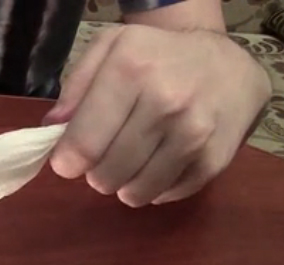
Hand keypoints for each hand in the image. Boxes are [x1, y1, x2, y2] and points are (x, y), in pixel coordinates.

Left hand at [44, 25, 271, 206]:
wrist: (230, 67)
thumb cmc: (158, 58)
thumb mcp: (110, 49)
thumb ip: (75, 86)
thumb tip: (53, 129)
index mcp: (132, 70)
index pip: (84, 142)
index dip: (67, 161)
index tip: (67, 161)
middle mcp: (166, 102)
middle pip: (106, 174)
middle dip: (95, 172)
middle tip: (104, 154)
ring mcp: (194, 134)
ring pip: (134, 193)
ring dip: (122, 184)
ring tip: (128, 160)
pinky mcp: (213, 161)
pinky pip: (163, 196)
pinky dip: (151, 188)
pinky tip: (155, 163)